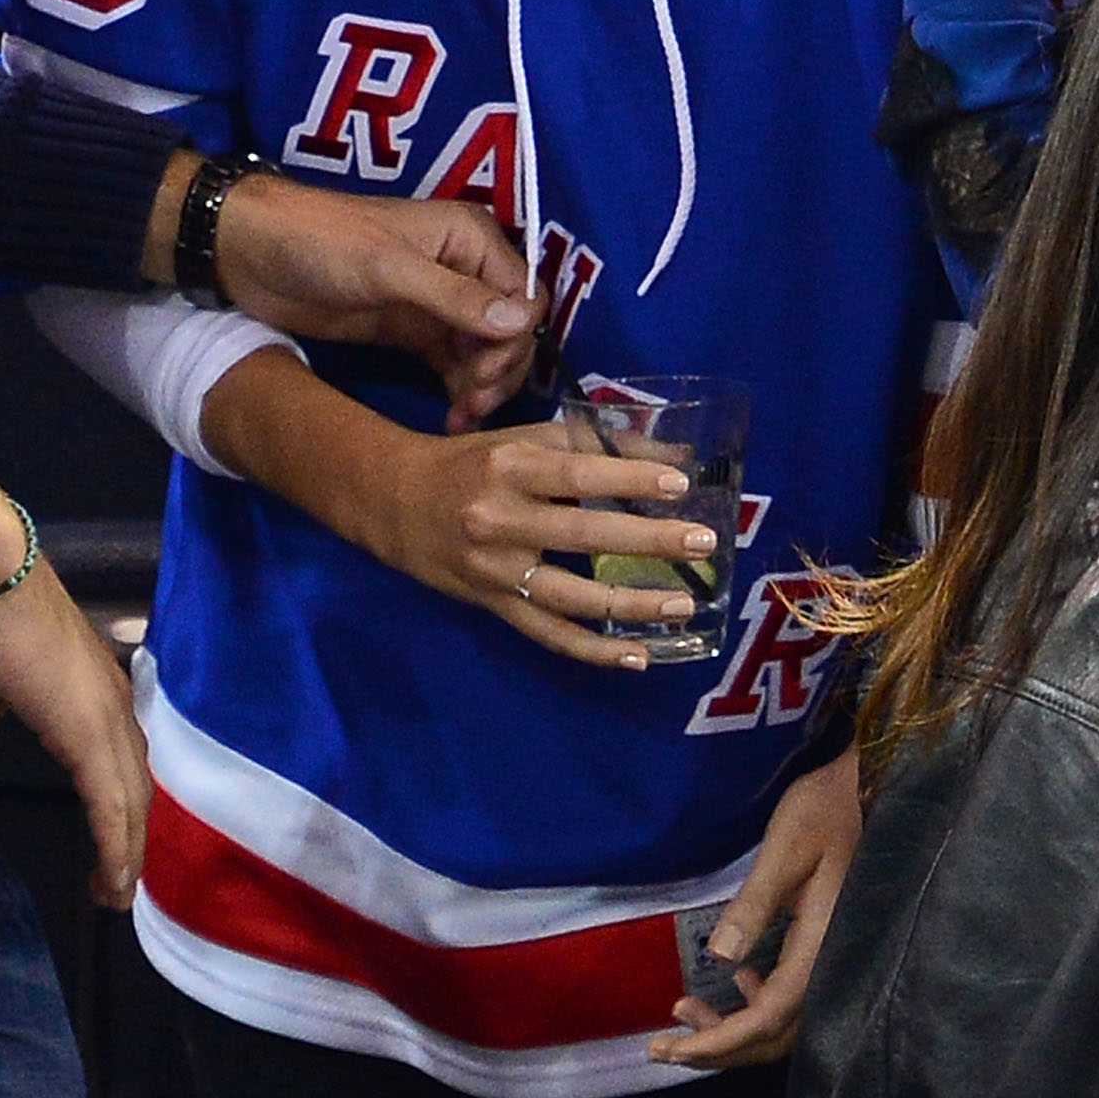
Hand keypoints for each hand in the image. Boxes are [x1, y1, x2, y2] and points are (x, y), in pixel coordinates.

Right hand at [0, 500, 149, 907]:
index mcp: (92, 687)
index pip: (120, 757)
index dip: (120, 802)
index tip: (114, 843)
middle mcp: (111, 702)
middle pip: (134, 785)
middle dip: (130, 838)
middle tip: (118, 886)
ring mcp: (105, 716)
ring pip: (130, 800)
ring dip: (125, 852)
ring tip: (113, 896)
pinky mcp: (88, 733)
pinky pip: (109, 804)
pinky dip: (114, 846)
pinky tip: (112, 881)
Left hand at [210, 169, 537, 426]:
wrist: (254, 252)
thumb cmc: (323, 243)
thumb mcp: (388, 268)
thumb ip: (454, 298)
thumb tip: (520, 323)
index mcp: (469, 238)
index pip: (523, 296)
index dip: (515, 339)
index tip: (486, 373)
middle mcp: (462, 269)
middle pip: (509, 330)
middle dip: (499, 369)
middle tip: (473, 404)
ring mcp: (436, 303)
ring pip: (484, 352)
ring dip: (482, 386)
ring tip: (461, 418)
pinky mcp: (411, 331)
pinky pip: (453, 365)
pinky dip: (459, 390)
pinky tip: (452, 418)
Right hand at [335, 411, 724, 667]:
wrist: (396, 503)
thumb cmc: (472, 463)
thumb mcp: (523, 441)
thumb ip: (591, 444)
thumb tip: (669, 456)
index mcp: (509, 466)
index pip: (576, 472)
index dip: (628, 479)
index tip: (680, 484)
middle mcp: (499, 518)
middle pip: (582, 534)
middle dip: (647, 540)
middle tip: (702, 542)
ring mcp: (495, 569)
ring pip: (570, 596)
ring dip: (631, 604)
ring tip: (683, 606)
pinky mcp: (492, 605)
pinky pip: (548, 634)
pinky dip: (593, 650)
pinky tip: (638, 656)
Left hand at [649, 746, 861, 1069]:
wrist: (859, 787)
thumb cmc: (822, 811)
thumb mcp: (784, 851)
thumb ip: (755, 904)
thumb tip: (721, 958)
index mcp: (822, 947)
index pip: (769, 1017)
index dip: (720, 1042)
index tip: (672, 1050)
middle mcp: (829, 964)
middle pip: (774, 1033)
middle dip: (717, 1048)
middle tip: (662, 1047)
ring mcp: (829, 958)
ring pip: (780, 1020)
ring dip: (733, 1028)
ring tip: (684, 1014)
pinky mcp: (822, 946)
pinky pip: (788, 996)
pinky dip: (754, 1003)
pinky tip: (735, 980)